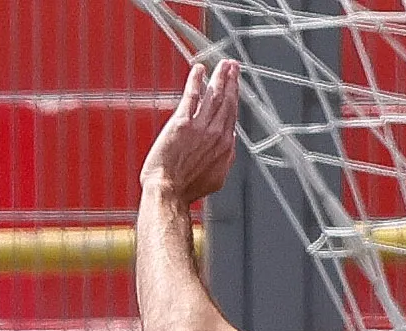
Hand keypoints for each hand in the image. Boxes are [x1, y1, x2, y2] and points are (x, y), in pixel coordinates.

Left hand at [142, 58, 241, 206]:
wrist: (169, 191)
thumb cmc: (188, 188)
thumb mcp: (216, 177)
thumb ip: (225, 158)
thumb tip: (230, 144)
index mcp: (225, 146)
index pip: (232, 115)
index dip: (235, 97)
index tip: (236, 84)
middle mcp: (216, 134)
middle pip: (227, 102)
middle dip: (231, 82)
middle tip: (233, 67)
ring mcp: (201, 128)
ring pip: (215, 97)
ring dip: (220, 77)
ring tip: (223, 65)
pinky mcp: (182, 123)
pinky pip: (193, 97)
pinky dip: (197, 81)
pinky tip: (199, 70)